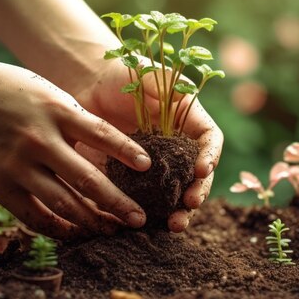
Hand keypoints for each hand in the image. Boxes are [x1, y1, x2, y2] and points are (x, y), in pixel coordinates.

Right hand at [0, 57, 152, 238]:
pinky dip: (57, 228)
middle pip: (87, 180)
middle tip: (139, 219)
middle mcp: (39, 139)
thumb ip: (76, 121)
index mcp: (57, 111)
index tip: (148, 168)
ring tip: (112, 231)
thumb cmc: (11, 91)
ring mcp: (17, 165)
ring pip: (63, 204)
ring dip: (92, 222)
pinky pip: (33, 216)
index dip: (126, 152)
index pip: (101, 134)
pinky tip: (75, 234)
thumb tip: (111, 152)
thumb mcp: (48, 94)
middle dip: (118, 203)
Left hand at [66, 56, 223, 232]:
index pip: (209, 140)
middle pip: (197, 175)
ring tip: (174, 225)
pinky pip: (146, 199)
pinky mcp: (133, 178)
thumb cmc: (122, 72)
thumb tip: (185, 101)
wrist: (87, 84)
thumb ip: (167, 85)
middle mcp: (178, 146)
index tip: (202, 170)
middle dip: (197, 192)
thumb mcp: (147, 73)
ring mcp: (157, 165)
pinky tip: (145, 224)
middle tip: (189, 205)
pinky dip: (149, 214)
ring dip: (178, 211)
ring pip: (175, 193)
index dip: (211, 156)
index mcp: (188, 121)